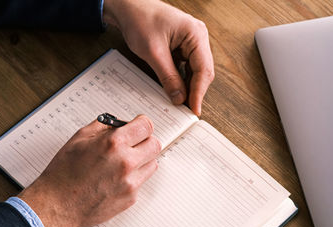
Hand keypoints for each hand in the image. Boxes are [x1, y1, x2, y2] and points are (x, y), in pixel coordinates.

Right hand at [18, 115, 160, 226]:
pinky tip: (115, 178)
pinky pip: (141, 181)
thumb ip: (103, 127)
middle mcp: (126, 162)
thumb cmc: (63, 173)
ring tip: (123, 162)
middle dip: (145, 141)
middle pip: (155, 144)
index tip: (139, 126)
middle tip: (134, 143)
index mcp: (114, 144)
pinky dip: (132, 177)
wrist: (57, 205)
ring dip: (141, 160)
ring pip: (152, 164)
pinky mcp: (130, 198)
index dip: (142, 124)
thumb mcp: (79, 139)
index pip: (146, 126)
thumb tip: (118, 123)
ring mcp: (130, 182)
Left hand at [103, 0, 214, 115]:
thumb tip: (179, 98)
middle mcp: (197, 38)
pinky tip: (175, 91)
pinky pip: (185, 68)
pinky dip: (181, 80)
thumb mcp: (153, 52)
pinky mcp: (182, 48)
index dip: (199, 92)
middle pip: (203, 72)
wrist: (128, 8)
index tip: (193, 110)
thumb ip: (168, 77)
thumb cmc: (140, 20)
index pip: (204, 69)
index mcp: (195, 34)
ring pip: (195, 72)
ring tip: (180, 104)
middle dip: (194, 91)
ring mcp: (191, 43)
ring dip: (188, 87)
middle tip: (186, 111)